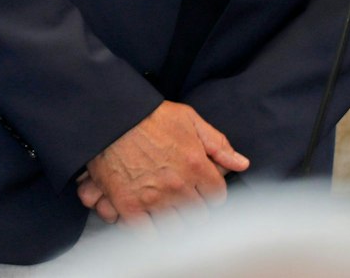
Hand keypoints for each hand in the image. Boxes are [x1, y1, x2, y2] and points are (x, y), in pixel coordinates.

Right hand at [80, 102, 249, 222]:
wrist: (108, 116)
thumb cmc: (147, 114)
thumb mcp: (188, 118)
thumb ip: (217, 143)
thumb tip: (241, 163)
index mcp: (196, 166)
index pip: (218, 197)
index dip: (210, 194)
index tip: (201, 190)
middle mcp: (179, 186)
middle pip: (199, 216)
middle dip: (193, 209)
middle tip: (182, 201)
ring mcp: (154, 198)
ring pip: (177, 229)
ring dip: (173, 222)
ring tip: (166, 211)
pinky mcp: (130, 205)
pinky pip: (148, 234)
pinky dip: (150, 232)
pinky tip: (148, 222)